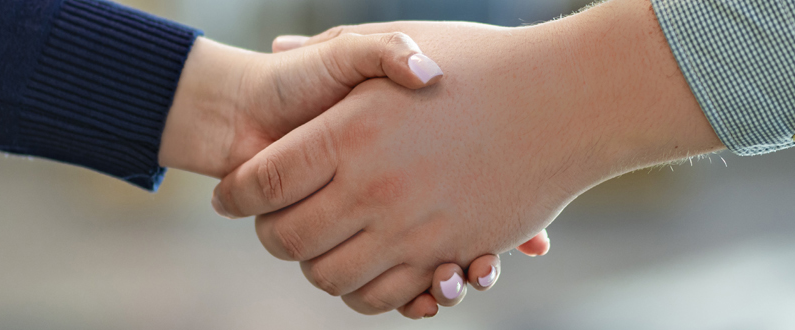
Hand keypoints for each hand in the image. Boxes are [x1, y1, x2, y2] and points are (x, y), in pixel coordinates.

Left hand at [212, 0, 724, 315]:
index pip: (260, 182)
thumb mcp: (394, 48)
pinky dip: (368, 292)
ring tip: (317, 247)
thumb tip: (279, 52)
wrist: (566, 97)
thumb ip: (331, 52)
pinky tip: (367, 268)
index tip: (228, 195)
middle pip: (284, 239)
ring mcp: (411, 226)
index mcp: (349, 130)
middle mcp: (373, 185)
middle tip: (270, 223)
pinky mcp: (448, 252)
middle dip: (268, 234)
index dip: (235, 192)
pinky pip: (386, 295)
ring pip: (329, 276)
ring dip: (314, 267)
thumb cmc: (480, 63)